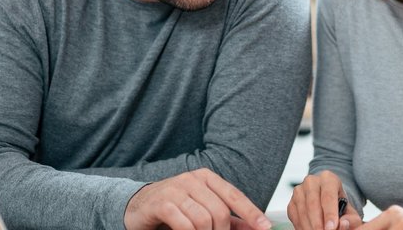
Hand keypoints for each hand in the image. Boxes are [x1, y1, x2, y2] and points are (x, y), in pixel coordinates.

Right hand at [124, 168, 271, 229]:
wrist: (137, 207)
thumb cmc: (173, 209)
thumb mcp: (202, 210)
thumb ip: (228, 219)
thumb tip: (254, 227)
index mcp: (206, 178)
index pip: (234, 195)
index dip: (251, 213)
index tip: (265, 227)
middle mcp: (192, 179)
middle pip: (220, 211)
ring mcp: (175, 189)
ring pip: (203, 220)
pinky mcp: (161, 203)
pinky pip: (184, 224)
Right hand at [287, 170, 362, 229]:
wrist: (327, 201)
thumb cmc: (338, 205)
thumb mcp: (350, 210)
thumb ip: (351, 218)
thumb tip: (344, 223)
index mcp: (328, 179)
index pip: (328, 196)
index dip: (329, 213)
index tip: (331, 227)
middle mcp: (311, 181)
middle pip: (313, 204)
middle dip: (318, 223)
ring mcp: (299, 191)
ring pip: (302, 211)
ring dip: (309, 226)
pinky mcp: (291, 202)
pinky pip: (294, 216)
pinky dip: (301, 226)